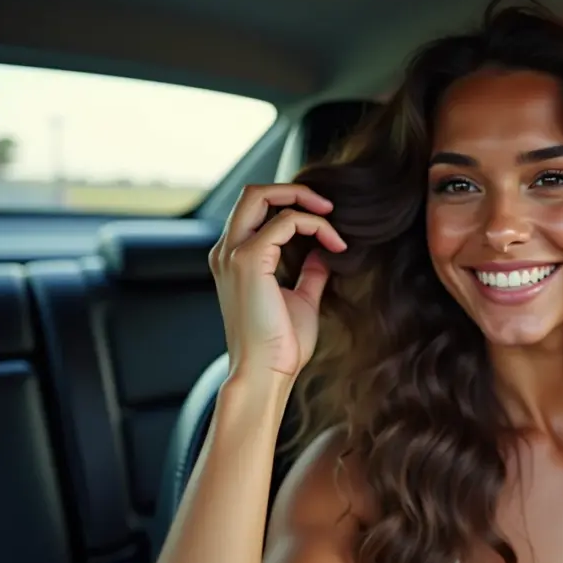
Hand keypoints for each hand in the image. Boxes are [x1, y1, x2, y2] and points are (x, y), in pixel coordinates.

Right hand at [209, 183, 346, 379]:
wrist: (265, 372)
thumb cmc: (280, 345)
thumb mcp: (301, 300)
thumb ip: (308, 273)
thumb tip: (321, 254)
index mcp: (234, 259)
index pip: (256, 210)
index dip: (292, 206)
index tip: (328, 227)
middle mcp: (227, 251)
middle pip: (252, 192)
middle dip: (294, 190)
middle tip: (328, 207)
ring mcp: (233, 253)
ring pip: (261, 195)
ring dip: (303, 200)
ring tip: (333, 219)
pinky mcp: (249, 260)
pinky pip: (285, 221)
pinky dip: (314, 225)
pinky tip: (335, 245)